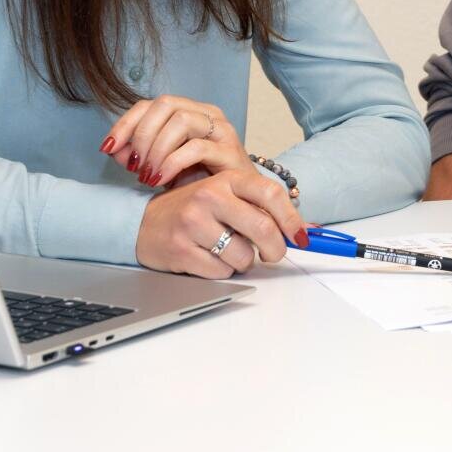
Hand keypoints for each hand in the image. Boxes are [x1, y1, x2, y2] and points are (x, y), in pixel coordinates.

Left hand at [102, 95, 250, 187]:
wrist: (236, 206)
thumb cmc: (198, 183)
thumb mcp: (159, 167)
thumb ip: (135, 157)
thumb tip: (114, 150)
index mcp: (188, 111)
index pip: (150, 104)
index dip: (125, 123)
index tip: (107, 148)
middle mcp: (207, 113)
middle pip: (165, 104)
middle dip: (142, 134)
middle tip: (133, 165)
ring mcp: (222, 130)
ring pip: (181, 121)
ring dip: (156, 148)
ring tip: (147, 174)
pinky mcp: (231, 151)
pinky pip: (196, 147)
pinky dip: (172, 163)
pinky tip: (161, 180)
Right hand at [135, 167, 307, 276]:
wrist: (144, 223)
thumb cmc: (193, 211)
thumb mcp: (226, 197)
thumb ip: (261, 208)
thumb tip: (306, 230)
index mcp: (227, 179)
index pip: (271, 194)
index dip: (292, 219)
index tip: (301, 237)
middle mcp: (210, 196)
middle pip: (263, 229)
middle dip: (275, 250)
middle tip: (273, 255)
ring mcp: (193, 223)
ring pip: (244, 256)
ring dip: (244, 262)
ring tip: (228, 251)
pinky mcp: (181, 249)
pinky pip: (221, 272)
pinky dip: (222, 271)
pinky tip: (208, 258)